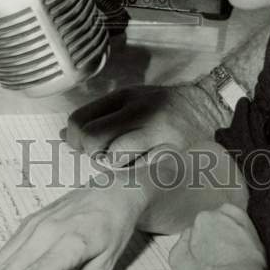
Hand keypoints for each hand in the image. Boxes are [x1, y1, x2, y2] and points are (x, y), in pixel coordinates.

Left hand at [65, 84, 210, 161]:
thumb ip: (97, 115)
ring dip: (112, 165)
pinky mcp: (169, 153)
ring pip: (113, 160)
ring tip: (122, 159)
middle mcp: (139, 113)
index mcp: (125, 97)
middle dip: (90, 153)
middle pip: (93, 141)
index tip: (80, 143)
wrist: (204, 107)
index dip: (74, 138)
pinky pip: (136, 171)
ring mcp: (155, 134)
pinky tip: (139, 163)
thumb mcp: (128, 99)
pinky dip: (130, 171)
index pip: (81, 121)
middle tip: (100, 154)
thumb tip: (65, 135)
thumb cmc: (160, 104)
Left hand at [169, 203, 268, 269]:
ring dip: (198, 250)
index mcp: (228, 210)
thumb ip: (241, 229)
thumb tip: (236, 236)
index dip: (226, 231)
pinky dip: (186, 264)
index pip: (224, 214)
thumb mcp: (256, 240)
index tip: (228, 243)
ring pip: (192, 240)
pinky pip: (179, 255)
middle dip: (210, 239)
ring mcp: (189, 234)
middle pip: (206, 225)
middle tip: (219, 257)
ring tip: (210, 269)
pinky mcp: (177, 253)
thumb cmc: (249, 268)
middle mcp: (207, 217)